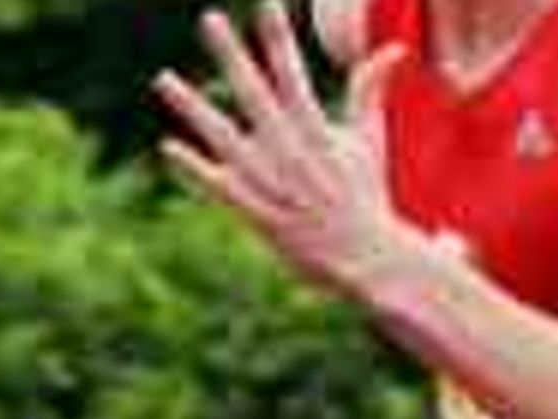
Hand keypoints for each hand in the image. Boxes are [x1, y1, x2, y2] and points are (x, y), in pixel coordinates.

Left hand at [153, 1, 410, 296]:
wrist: (366, 255)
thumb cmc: (366, 193)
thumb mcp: (371, 139)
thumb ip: (371, 89)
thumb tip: (394, 49)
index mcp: (315, 130)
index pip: (293, 72)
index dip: (277, 35)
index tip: (265, 4)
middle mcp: (289, 150)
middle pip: (254, 93)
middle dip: (231, 54)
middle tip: (210, 19)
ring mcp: (269, 181)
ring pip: (224, 137)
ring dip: (192, 107)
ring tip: (163, 79)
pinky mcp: (255, 211)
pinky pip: (219, 186)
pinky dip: (194, 168)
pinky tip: (169, 147)